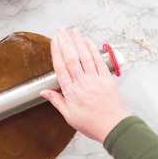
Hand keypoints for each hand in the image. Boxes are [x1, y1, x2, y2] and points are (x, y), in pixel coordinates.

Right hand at [40, 28, 128, 142]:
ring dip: (78, 42)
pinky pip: (98, 61)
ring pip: (85, 57)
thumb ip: (57, 101)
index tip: (53, 41)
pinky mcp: (106, 79)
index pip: (60, 68)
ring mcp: (95, 79)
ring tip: (73, 31)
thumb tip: (43, 92)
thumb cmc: (92, 124)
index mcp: (71, 92)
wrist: (114, 127)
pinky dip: (93, 50)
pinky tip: (88, 42)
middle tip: (60, 30)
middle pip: (71, 58)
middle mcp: (82, 83)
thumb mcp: (69, 116)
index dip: (56, 53)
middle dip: (65, 42)